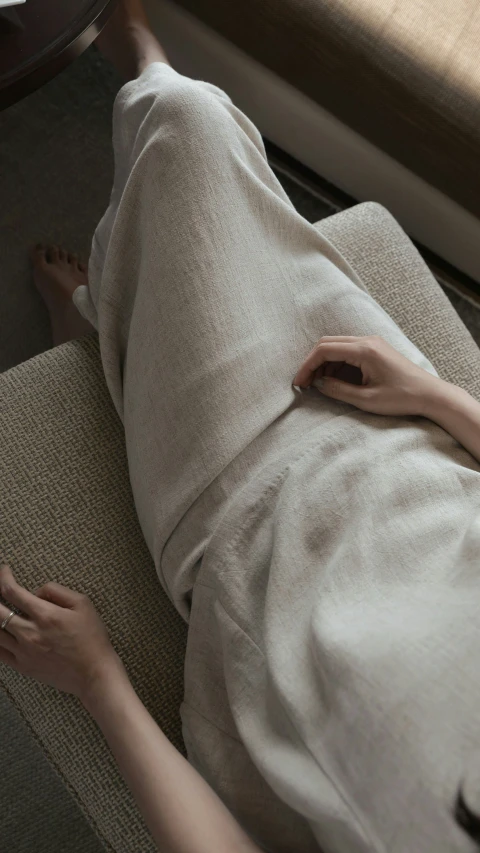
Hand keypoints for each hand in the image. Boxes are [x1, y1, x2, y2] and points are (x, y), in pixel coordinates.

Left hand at [0, 563, 123, 700]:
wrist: (94, 672)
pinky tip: (1, 633)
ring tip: (0, 610)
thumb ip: (56, 591)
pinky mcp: (23, 667)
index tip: (4, 571)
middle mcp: (30, 633)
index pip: (13, 592)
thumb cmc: (92, 637)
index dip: (4, 578)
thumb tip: (36, 592)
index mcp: (45, 615)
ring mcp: (24, 652)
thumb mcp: (83, 604)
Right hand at [293, 335, 442, 416]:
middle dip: (312, 363)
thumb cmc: (402, 398)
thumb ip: (338, 390)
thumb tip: (318, 384)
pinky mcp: (376, 350)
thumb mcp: (366, 400)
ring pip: (337, 347)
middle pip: (328, 343)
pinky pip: (349, 351)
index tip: (299, 382)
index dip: (307, 365)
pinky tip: (333, 380)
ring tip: (317, 384)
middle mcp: (368, 341)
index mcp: (365, 350)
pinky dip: (336, 364)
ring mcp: (373, 343)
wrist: (430, 395)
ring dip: (324, 363)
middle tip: (304, 383)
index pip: (325, 349)